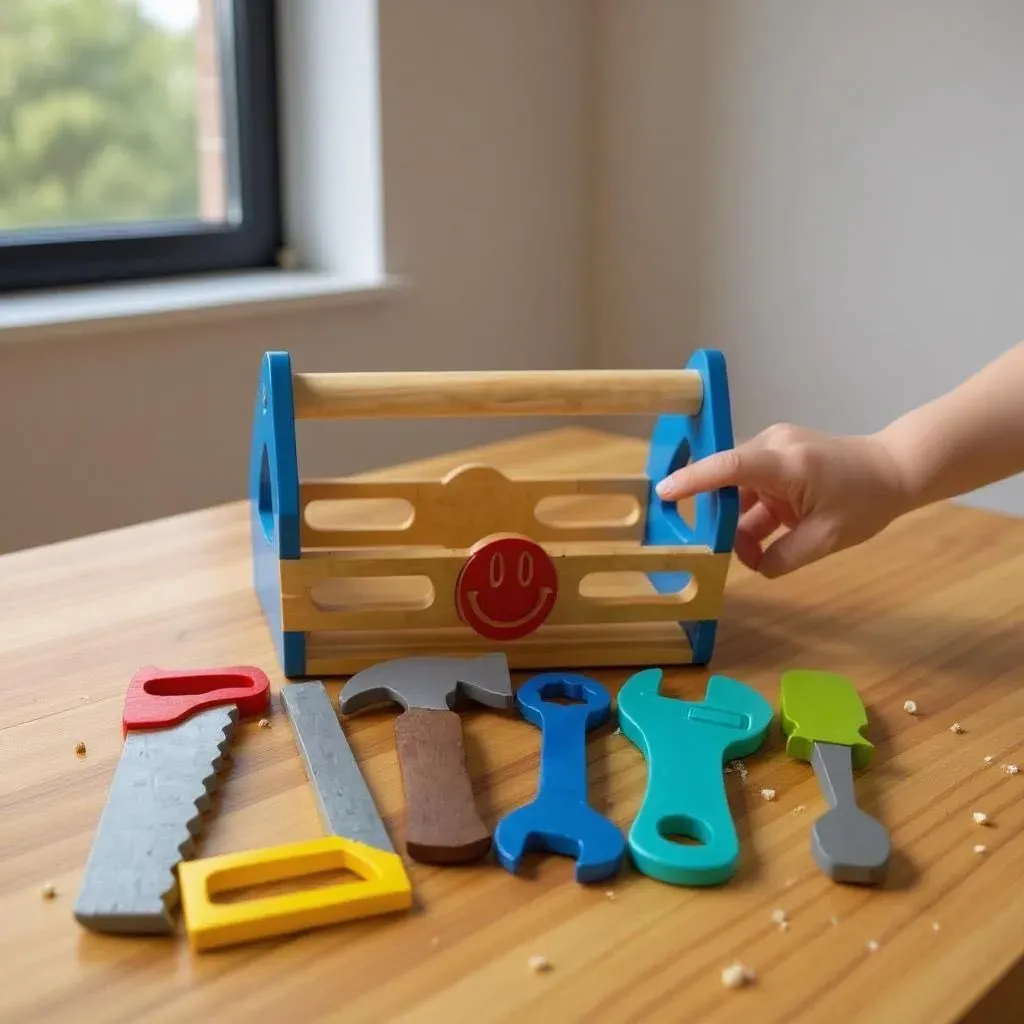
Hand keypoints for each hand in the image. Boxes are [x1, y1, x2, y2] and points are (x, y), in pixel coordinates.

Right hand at [654, 424, 909, 577]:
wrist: (895, 468)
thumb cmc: (867, 500)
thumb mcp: (828, 539)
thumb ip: (786, 556)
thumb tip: (755, 566)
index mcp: (789, 463)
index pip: (731, 466)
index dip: (695, 479)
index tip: (664, 492)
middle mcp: (775, 447)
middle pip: (728, 480)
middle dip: (719, 518)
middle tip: (717, 552)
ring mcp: (775, 449)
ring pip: (738, 488)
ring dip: (739, 522)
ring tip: (750, 555)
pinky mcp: (777, 458)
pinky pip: (751, 487)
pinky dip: (751, 513)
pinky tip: (759, 541)